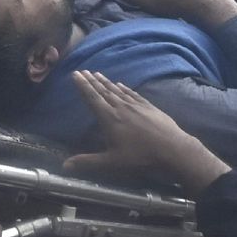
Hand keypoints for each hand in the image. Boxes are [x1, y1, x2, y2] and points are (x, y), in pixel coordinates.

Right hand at [63, 71, 229, 194]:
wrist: (172, 148)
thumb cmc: (140, 157)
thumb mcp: (111, 162)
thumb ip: (88, 162)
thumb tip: (64, 166)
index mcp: (109, 118)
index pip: (92, 99)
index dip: (83, 86)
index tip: (75, 74)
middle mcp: (121, 107)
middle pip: (103, 91)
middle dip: (92, 81)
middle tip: (83, 71)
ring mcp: (136, 105)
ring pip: (117, 90)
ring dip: (106, 82)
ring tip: (97, 73)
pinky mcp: (149, 106)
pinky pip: (132, 93)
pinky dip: (124, 88)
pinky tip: (121, 84)